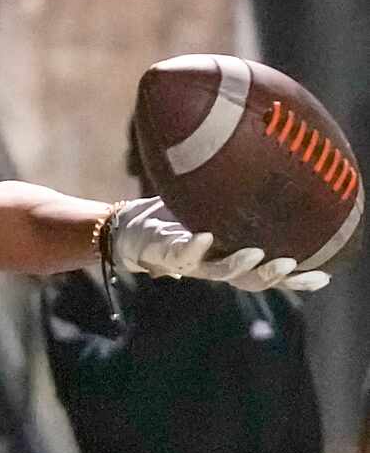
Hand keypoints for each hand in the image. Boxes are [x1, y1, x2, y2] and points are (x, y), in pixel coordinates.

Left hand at [110, 198, 330, 292]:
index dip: (295, 279)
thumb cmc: (177, 217)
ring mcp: (189, 261)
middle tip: (291, 265)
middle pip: (247, 280)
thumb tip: (282, 171)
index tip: (323, 278)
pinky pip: (180, 252)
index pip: (268, 272)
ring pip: (217, 272)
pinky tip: (204, 236)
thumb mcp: (216, 207)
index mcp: (231, 256)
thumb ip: (243, 201)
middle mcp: (213, 264)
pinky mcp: (164, 253)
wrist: (129, 229)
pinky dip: (193, 246)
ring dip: (237, 265)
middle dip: (270, 276)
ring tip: (255, 254)